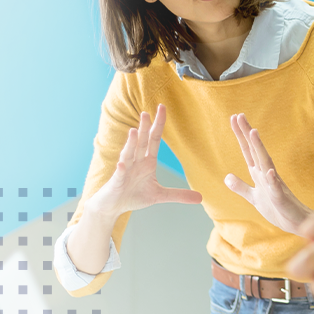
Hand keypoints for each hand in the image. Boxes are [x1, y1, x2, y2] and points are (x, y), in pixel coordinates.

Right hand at [87, 104, 201, 217]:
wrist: (113, 206)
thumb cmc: (134, 196)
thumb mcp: (159, 195)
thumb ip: (178, 194)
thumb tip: (200, 198)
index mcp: (147, 162)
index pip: (154, 139)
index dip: (158, 125)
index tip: (163, 107)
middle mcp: (136, 162)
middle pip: (141, 142)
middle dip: (144, 128)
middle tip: (147, 113)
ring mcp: (125, 171)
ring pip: (128, 154)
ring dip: (131, 143)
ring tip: (134, 131)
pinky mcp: (116, 182)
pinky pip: (119, 174)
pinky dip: (121, 169)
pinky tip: (122, 164)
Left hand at [224, 113, 312, 235]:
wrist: (297, 223)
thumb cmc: (277, 209)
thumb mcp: (254, 197)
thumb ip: (240, 187)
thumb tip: (226, 176)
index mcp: (260, 174)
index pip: (248, 151)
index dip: (240, 136)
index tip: (234, 118)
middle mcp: (268, 175)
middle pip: (256, 151)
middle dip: (247, 134)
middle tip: (239, 115)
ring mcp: (275, 186)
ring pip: (266, 164)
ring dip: (260, 149)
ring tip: (253, 133)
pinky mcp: (281, 199)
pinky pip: (277, 189)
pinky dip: (273, 180)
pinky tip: (270, 172)